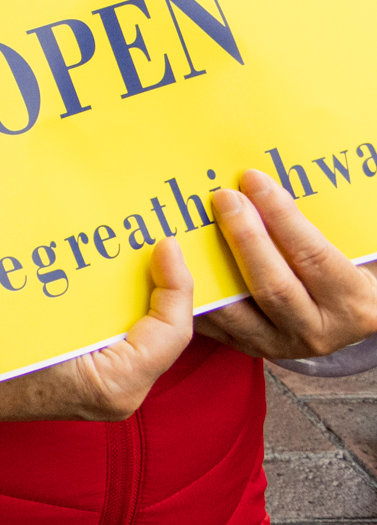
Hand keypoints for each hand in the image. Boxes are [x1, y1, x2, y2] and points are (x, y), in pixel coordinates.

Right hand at [0, 238, 192, 420]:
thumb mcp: (32, 318)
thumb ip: (69, 285)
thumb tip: (96, 238)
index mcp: (114, 383)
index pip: (172, 330)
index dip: (177, 282)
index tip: (165, 243)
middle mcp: (118, 391)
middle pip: (160, 328)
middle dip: (160, 280)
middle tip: (156, 237)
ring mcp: (103, 388)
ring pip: (139, 329)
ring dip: (135, 288)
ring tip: (130, 245)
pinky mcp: (85, 376)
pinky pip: (115, 334)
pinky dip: (112, 301)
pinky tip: (94, 269)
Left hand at [192, 168, 376, 359]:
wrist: (337, 314)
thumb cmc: (337, 269)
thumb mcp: (339, 248)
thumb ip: (308, 223)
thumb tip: (260, 179)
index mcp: (352, 303)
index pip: (314, 257)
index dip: (282, 216)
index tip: (253, 180)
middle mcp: (317, 331)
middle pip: (273, 286)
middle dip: (245, 237)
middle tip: (223, 197)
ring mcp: (279, 344)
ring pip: (237, 310)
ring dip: (209, 267)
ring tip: (189, 227)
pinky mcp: (247, 347)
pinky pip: (212, 322)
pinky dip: (190, 293)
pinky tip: (172, 262)